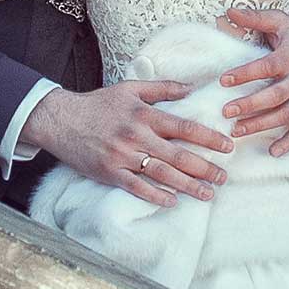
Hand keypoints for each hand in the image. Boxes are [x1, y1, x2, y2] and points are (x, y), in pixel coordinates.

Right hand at [21, 79, 233, 207]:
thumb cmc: (98, 104)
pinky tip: (172, 201)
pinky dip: (155, 195)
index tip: (227, 146)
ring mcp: (123, 156)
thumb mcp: (130, 88)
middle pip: (178, 154)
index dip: (208, 137)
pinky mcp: (110, 172)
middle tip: (224, 177)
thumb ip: (162, 88)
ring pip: (162, 173)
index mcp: (144, 114)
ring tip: (207, 194)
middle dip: (205, 168)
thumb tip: (191, 88)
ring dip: (187, 185)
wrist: (60, 120)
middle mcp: (136, 136)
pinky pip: (136, 187)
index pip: (184, 127)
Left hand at [215, 7, 288, 154]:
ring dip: (260, 125)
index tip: (223, 80)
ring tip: (236, 131)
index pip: (267, 67)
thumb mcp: (281, 22)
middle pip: (275, 96)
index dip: (245, 74)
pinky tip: (272, 152)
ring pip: (284, 115)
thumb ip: (255, 16)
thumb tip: (228, 11)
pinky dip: (288, 143)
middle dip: (250, 105)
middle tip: (225, 112)